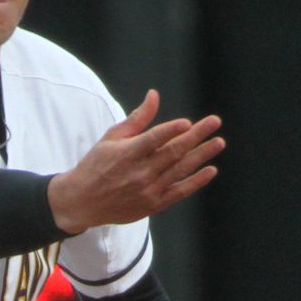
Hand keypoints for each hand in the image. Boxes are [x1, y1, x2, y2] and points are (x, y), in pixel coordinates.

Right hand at [45, 90, 223, 232]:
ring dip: (201, 156)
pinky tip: (210, 170)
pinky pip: (179, 192)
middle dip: (196, 136)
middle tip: (214, 122)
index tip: (188, 123)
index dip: (171, 131)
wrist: (82, 202)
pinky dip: (195, 182)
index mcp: (127, 153)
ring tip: (218, 143)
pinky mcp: (153, 204)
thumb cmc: (96, 165)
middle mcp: (139, 172)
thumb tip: (154, 95)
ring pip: (180, 170)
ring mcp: (148, 190)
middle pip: (173, 152)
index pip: (153, 139)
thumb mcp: (111, 138)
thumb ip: (137, 118)